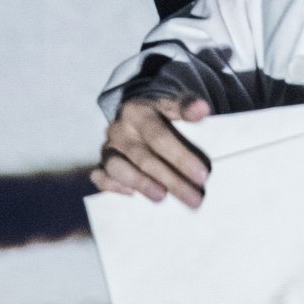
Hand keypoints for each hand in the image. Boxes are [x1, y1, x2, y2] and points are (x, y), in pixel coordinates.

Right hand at [90, 95, 211, 206]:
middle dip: (171, 180)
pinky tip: (132, 195)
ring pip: (118, 168)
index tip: (203, 175)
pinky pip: (101, 177)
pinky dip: (113, 186)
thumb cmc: (161, 115)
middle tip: (194, 198)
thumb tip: (202, 108)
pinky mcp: (101, 164)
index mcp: (137, 112)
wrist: (137, 115)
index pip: (159, 136)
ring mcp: (108, 148)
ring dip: (141, 184)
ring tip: (162, 197)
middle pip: (143, 157)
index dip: (180, 157)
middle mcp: (119, 129)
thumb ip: (187, 107)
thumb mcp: (173, 105)